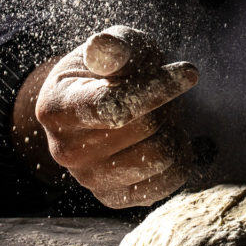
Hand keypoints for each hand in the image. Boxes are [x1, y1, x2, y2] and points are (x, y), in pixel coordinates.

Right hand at [23, 26, 198, 207]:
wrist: (102, 104)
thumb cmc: (111, 69)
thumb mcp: (116, 46)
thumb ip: (115, 47)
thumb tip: (105, 50)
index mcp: (56, 109)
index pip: (113, 106)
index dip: (157, 89)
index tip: (190, 72)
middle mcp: (65, 151)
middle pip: (146, 128)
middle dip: (164, 105)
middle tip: (158, 94)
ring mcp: (89, 180)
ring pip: (161, 156)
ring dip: (172, 131)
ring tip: (158, 118)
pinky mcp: (115, 199)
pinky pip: (169, 182)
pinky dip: (179, 158)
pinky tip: (165, 140)